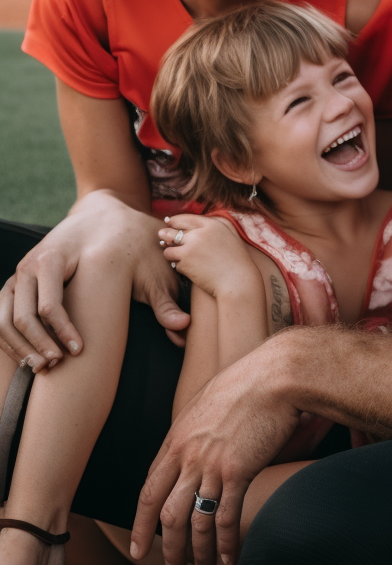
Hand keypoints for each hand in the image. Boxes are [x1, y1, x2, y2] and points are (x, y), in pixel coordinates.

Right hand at [0, 191, 188, 368]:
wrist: (110, 215)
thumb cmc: (134, 243)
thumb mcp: (152, 267)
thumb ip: (165, 299)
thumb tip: (183, 328)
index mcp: (59, 256)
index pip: (50, 304)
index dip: (62, 334)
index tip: (78, 353)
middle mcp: (33, 262)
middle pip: (21, 315)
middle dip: (37, 345)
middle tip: (56, 367)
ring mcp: (21, 271)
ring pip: (4, 318)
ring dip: (20, 346)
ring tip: (44, 366)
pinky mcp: (17, 280)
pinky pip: (0, 314)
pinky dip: (10, 338)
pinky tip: (32, 355)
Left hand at [131, 336, 301, 564]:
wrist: (276, 374)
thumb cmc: (249, 380)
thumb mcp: (208, 400)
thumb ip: (196, 428)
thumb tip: (195, 443)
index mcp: (177, 438)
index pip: (149, 490)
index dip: (142, 524)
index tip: (140, 546)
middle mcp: (188, 455)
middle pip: (167, 513)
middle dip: (167, 547)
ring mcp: (211, 465)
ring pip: (194, 522)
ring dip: (196, 551)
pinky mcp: (238, 471)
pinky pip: (226, 517)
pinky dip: (224, 543)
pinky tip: (227, 558)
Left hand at [159, 214, 259, 298]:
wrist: (238, 280)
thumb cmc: (236, 260)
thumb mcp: (230, 236)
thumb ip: (214, 227)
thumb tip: (197, 224)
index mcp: (212, 224)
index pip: (186, 218)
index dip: (175, 220)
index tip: (169, 222)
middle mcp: (199, 233)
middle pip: (172, 231)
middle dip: (165, 234)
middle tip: (162, 236)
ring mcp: (190, 247)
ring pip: (169, 249)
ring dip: (171, 253)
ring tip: (178, 258)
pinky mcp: (185, 262)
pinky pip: (174, 263)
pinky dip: (179, 266)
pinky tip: (189, 270)